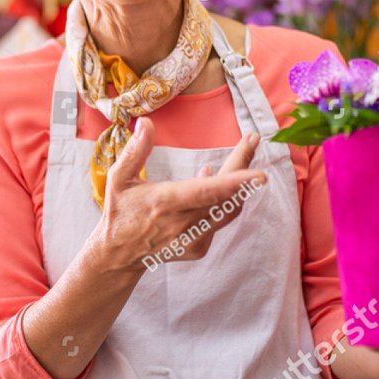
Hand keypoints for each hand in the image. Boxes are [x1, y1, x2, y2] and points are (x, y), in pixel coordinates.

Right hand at [91, 117, 266, 273]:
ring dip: (239, 184)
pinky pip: (220, 219)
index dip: (235, 183)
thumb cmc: (120, 212)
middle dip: (244, 167)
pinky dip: (224, 200)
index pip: (207, 193)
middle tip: (252, 142)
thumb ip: (135, 151)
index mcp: (165, 204)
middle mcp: (183, 224)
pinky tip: (213, 183)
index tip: (260, 174)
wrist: (118, 255)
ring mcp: (194, 239)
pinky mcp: (199, 247)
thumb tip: (146, 123)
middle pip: (226, 197)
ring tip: (241, 156)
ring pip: (229, 209)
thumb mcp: (119, 179)